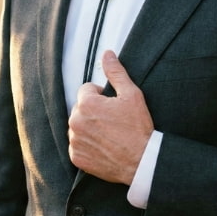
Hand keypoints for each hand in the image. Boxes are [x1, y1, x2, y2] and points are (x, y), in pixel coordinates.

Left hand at [68, 50, 153, 184]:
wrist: (142, 161)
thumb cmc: (138, 127)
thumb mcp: (131, 95)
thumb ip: (116, 72)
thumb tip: (107, 54)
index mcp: (86, 103)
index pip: (86, 90)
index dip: (101, 96)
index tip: (113, 106)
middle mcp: (75, 121)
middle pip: (80, 108)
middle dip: (93, 111)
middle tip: (112, 121)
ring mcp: (75, 141)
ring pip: (78, 126)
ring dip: (89, 128)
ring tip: (108, 134)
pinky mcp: (77, 157)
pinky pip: (77, 145)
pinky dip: (87, 145)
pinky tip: (103, 146)